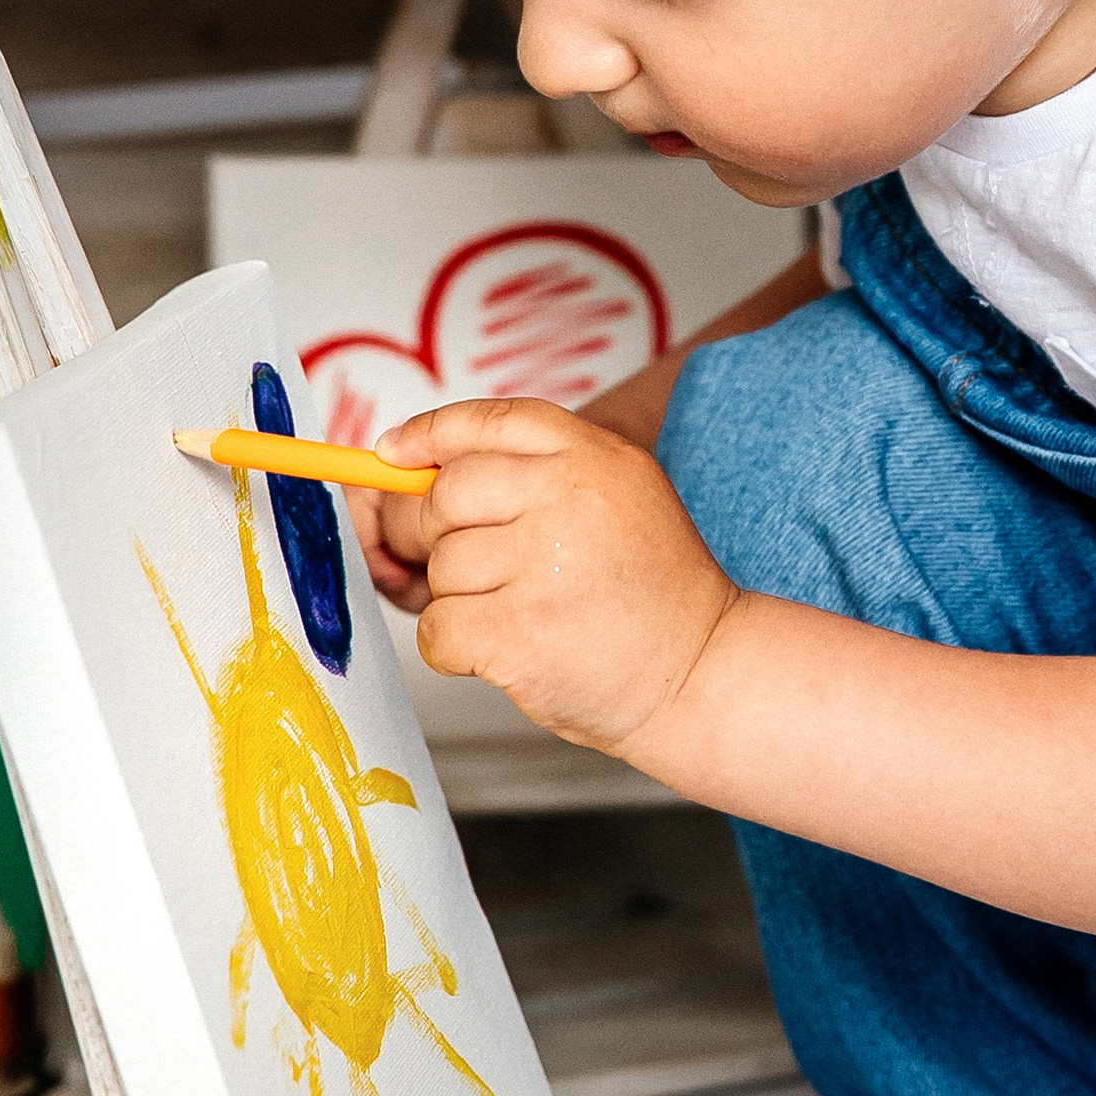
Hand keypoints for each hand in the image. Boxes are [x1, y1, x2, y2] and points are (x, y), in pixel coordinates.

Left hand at [365, 396, 738, 766]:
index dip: (430, 434)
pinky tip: (505, 650)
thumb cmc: (651, 595)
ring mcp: (542, 565)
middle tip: (483, 571)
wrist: (702, 674)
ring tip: (524, 614)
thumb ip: (533, 474)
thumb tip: (406, 472)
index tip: (393, 452)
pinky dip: (456, 648)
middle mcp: (569, 498)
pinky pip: (438, 628)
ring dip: (462, 599)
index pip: (489, 422)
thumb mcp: (618, 499)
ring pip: (441, 568)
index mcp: (594, 457)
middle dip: (440, 536)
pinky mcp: (518, 631)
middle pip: (445, 496)